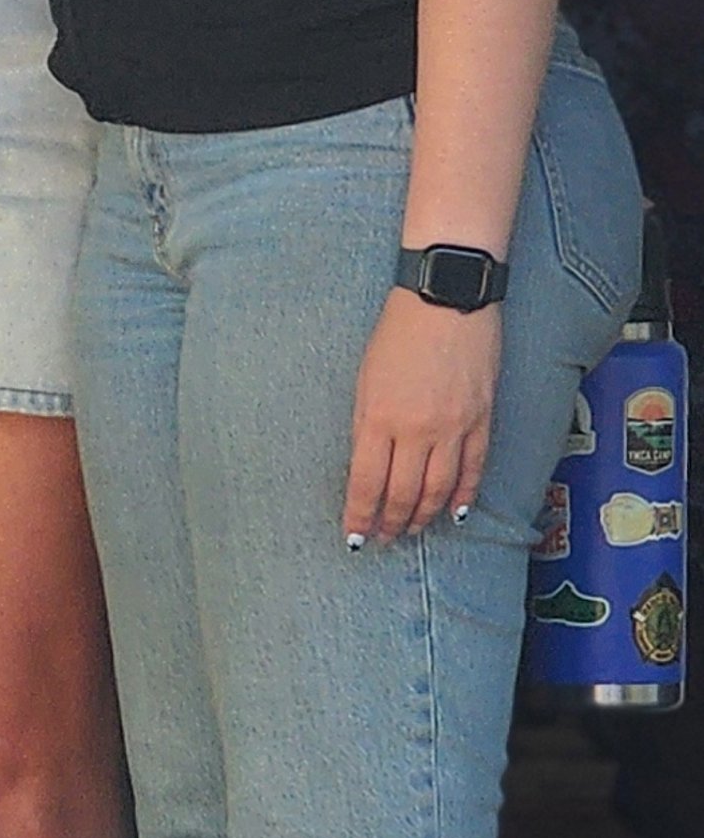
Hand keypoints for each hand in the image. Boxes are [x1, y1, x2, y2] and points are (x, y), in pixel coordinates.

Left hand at [342, 289, 501, 545]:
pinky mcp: (482, 419)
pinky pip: (473, 469)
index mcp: (378, 418)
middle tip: (384, 539)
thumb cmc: (399, 333)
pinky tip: (453, 511)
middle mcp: (415, 430)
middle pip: (402, 495)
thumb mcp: (366, 380)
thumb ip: (367, 426)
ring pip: (438, 490)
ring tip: (413, 529)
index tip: (356, 537)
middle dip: (390, 524)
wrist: (447, 298)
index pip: (366, 485)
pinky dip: (462, 495)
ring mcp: (453, 427)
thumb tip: (368, 469)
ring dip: (424, 516)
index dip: (360, 517)